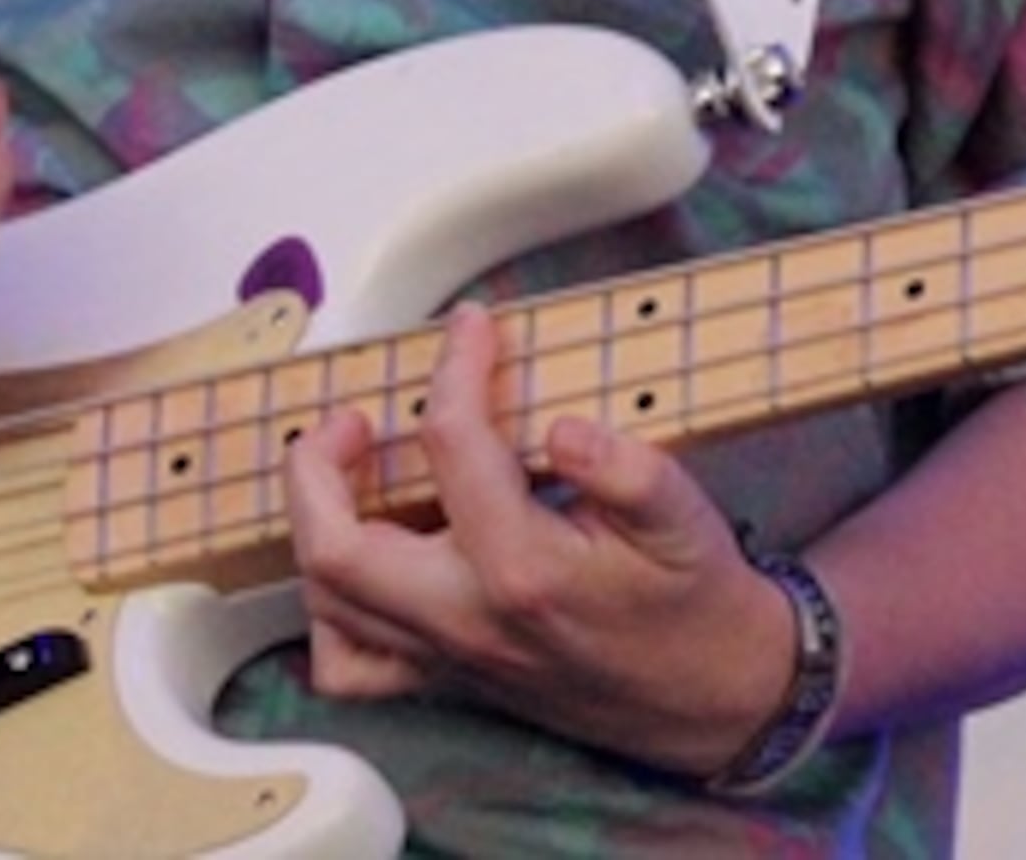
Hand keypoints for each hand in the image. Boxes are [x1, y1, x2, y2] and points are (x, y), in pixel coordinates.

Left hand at [282, 303, 799, 776]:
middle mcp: (469, 619)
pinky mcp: (446, 678)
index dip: (454, 369)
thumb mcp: (685, 519)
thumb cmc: (692, 600)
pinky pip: (350, 665)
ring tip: (344, 470)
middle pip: (339, 548)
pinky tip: (355, 564)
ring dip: (316, 525)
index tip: (470, 328)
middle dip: (319, 466)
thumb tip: (565, 430)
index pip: (454, 447)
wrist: (708, 696)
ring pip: (330, 602)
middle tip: (355, 417)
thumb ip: (629, 470)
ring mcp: (449, 656)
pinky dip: (330, 610)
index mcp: (526, 569)